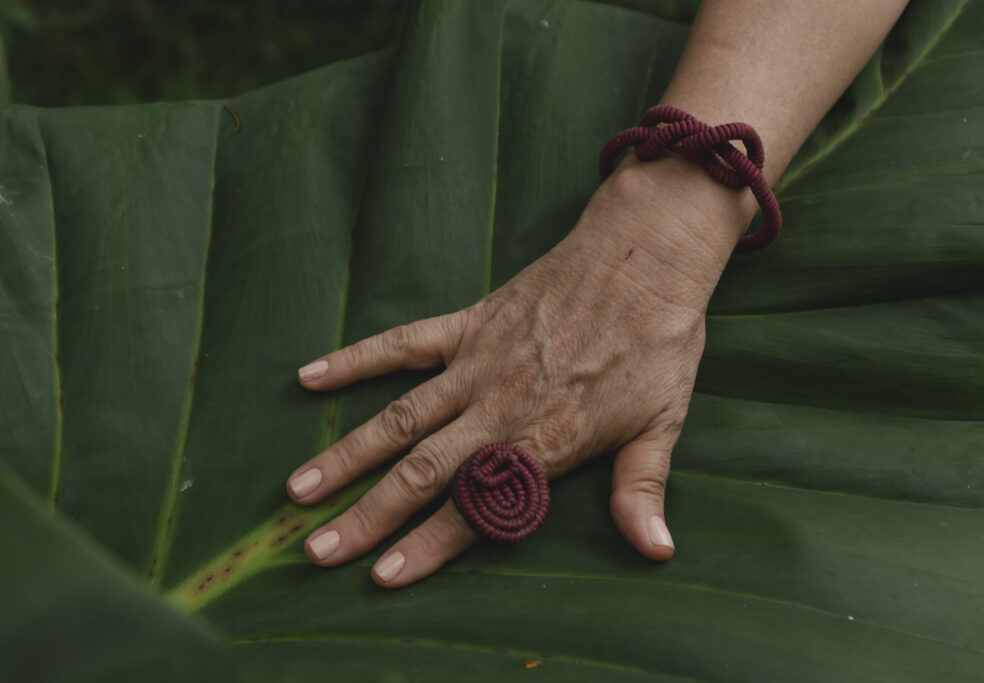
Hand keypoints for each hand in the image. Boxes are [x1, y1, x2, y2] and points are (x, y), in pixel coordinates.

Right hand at [285, 158, 749, 587]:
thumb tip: (656, 553)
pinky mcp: (469, 323)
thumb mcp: (661, 423)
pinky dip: (355, 360)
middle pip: (421, 472)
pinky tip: (310, 377)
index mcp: (544, 441)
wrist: (644, 257)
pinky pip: (402, 345)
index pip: (476, 507)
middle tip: (318, 550)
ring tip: (300, 489)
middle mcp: (499, 407)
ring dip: (347, 455)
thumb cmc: (657, 343)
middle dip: (368, 515)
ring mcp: (477, 364)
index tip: (381, 577)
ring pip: (398, 418)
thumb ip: (642, 491)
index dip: (428, 546)